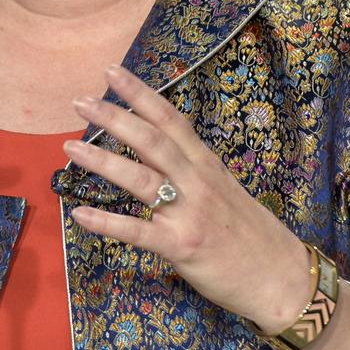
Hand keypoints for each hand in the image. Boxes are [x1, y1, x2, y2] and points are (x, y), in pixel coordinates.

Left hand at [64, 64, 311, 333]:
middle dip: (114, 117)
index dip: (140, 93)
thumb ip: (188, 167)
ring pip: (142, 180)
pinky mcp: (182, 246)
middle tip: (80, 100)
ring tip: (69, 147)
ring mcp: (190, 213)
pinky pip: (139, 232)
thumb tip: (151, 147)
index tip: (111, 72)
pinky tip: (79, 215)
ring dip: (103, 161)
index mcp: (205, 163)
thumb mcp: (221, 187)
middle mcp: (197, 181)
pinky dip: (107, 223)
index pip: (169, 118)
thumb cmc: (247, 232)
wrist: (280, 277)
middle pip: (151, 140)